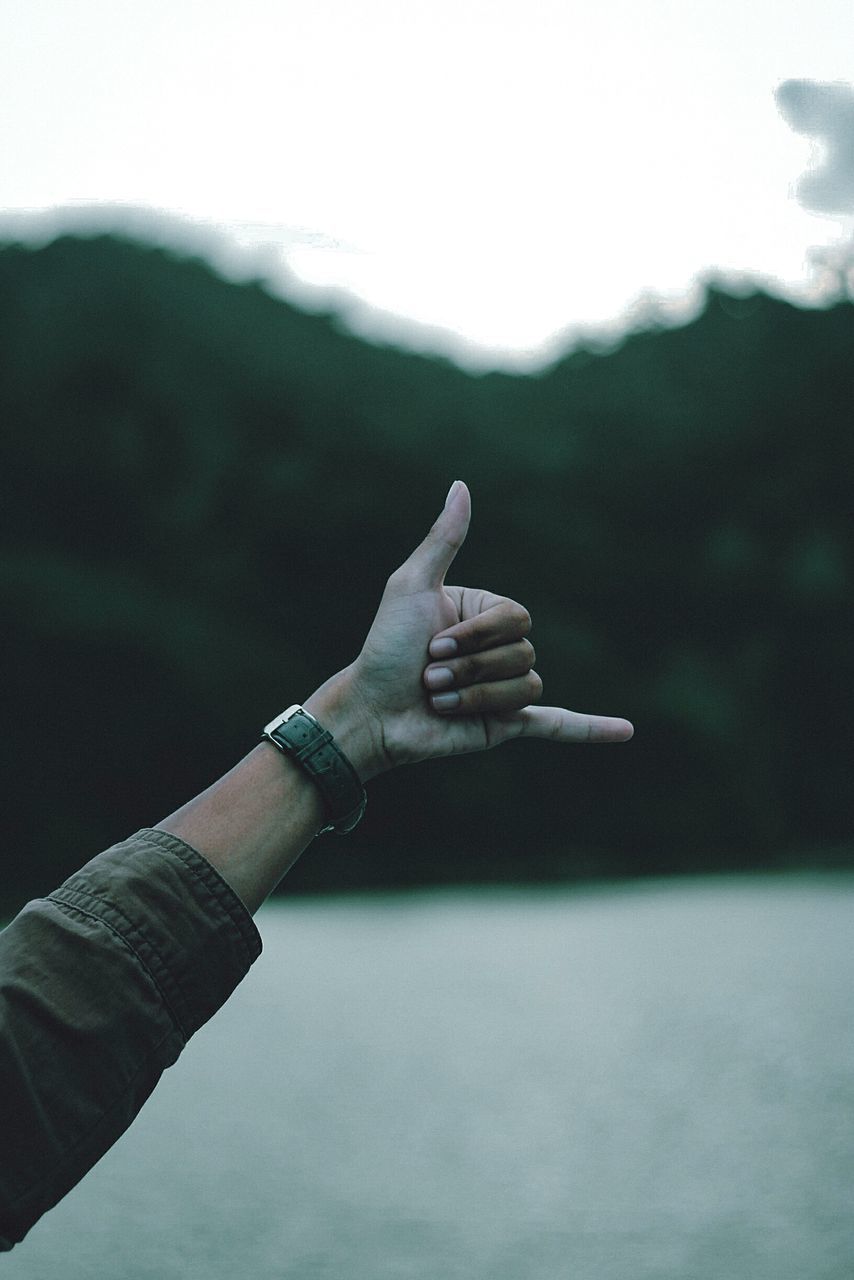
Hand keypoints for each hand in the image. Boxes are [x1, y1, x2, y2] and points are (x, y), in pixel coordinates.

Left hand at [305, 481, 632, 780]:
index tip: (431, 644)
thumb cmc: (385, 649)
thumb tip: (461, 485)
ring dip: (476, 696)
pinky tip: (626, 732)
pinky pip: (557, 724)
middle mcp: (498, 651)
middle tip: (429, 677)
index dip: (478, 634)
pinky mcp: (505, 727)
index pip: (516, 618)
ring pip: (526, 687)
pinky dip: (591, 729)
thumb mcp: (412, 586)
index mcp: (484, 614)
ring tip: (441, 701)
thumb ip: (444, 539)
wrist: (371, 712)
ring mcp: (504, 691)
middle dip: (471, 667)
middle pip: (523, 653)